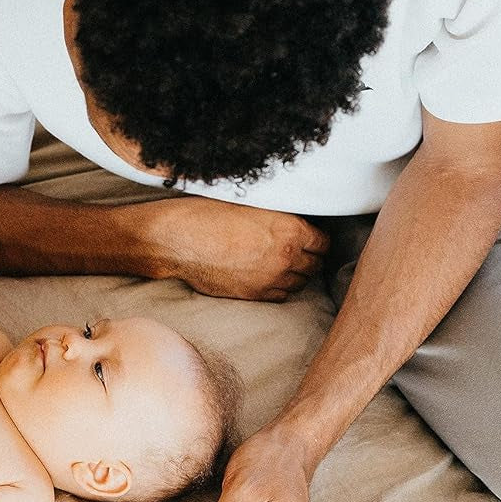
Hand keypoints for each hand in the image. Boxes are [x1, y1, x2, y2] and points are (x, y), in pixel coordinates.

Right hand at [149, 196, 329, 301]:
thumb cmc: (208, 215)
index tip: (309, 239)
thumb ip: (277, 219)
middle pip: (315, 265)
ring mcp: (271, 278)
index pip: (323, 242)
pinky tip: (267, 277)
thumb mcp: (250, 206)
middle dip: (309, 258)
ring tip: (281, 265)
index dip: (316, 240)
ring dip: (295, 275)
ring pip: (300, 283)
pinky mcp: (254, 295)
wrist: (178, 241)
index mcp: (289, 229)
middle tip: (297, 252)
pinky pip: (281, 296)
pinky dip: (279, 288)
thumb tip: (290, 225)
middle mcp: (286, 256)